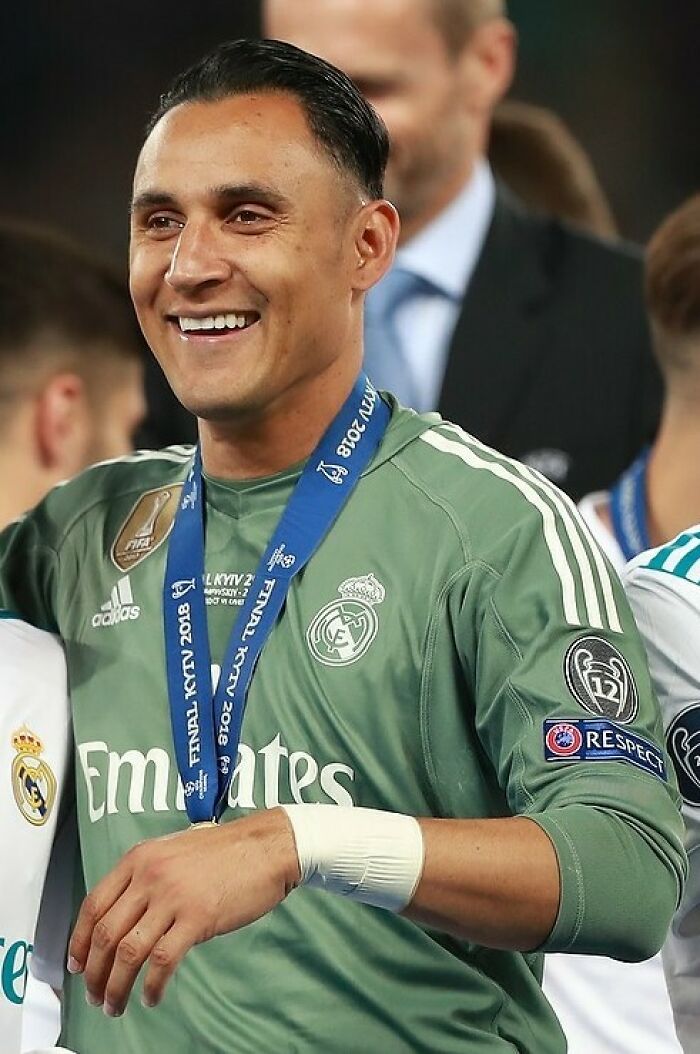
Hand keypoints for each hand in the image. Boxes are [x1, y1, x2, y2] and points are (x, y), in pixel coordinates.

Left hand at [67, 807, 299, 1015]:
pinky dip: (152, 986)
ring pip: (128, 952)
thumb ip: (146, 877)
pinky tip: (151, 996)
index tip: (78, 964)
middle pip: (106, 934)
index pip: (94, 905)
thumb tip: (124, 917)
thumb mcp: (174, 850)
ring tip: (116, 1004)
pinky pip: (163, 961)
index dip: (79, 941)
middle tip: (96, 994)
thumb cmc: (226, 850)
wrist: (267, 845)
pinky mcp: (198, 917)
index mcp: (140, 858)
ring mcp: (173, 896)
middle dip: (95, 973)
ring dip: (116, 987)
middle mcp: (150, 875)